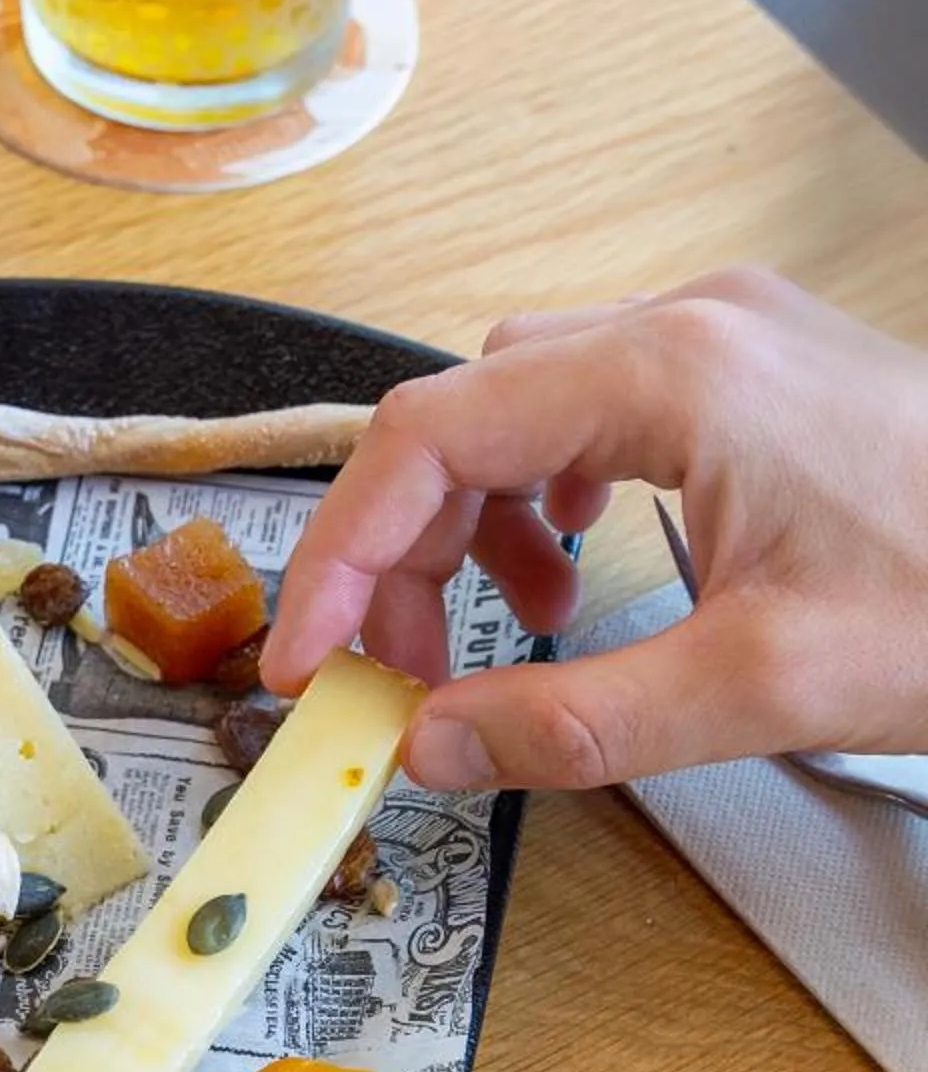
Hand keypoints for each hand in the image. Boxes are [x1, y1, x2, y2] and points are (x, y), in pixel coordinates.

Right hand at [262, 269, 927, 789]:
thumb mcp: (763, 685)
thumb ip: (575, 722)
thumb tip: (427, 748)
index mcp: (674, 371)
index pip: (429, 436)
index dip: (344, 553)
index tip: (308, 659)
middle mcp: (690, 324)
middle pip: (464, 417)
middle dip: (410, 554)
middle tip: (402, 681)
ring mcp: (728, 337)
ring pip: (525, 408)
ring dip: (481, 527)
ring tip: (509, 638)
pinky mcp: (758, 372)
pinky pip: (599, 411)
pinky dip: (555, 500)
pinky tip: (586, 576)